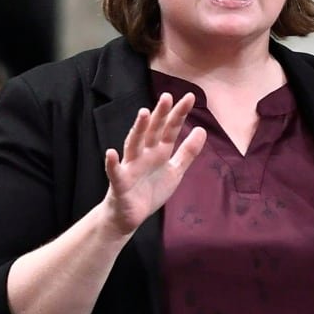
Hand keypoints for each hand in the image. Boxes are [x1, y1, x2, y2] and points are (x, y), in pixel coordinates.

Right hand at [102, 93, 206, 234]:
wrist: (129, 216)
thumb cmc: (150, 190)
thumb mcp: (174, 171)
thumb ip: (188, 152)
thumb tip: (202, 129)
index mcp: (158, 152)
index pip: (170, 129)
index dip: (179, 114)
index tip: (190, 97)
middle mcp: (144, 155)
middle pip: (153, 132)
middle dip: (160, 115)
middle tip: (167, 97)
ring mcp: (131, 167)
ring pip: (134, 145)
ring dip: (138, 129)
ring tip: (143, 114)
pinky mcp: (120, 183)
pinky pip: (115, 172)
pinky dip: (112, 163)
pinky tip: (110, 153)